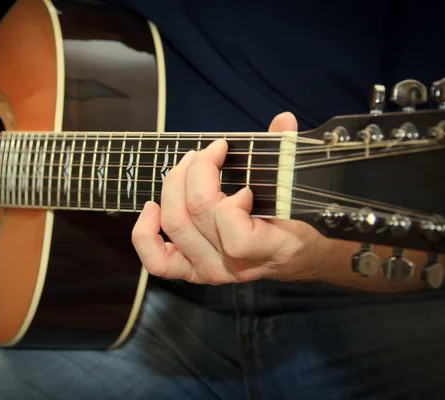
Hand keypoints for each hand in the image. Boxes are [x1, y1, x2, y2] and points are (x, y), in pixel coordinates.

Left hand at [131, 112, 327, 284]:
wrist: (296, 257)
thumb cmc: (298, 223)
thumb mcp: (299, 191)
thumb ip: (289, 154)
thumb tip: (283, 119)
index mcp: (268, 250)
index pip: (236, 236)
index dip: (233, 204)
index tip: (247, 188)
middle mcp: (234, 266)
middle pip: (196, 214)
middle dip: (198, 171)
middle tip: (210, 151)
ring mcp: (210, 271)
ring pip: (174, 224)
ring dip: (174, 185)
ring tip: (187, 164)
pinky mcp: (191, 271)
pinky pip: (157, 260)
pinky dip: (145, 233)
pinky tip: (152, 207)